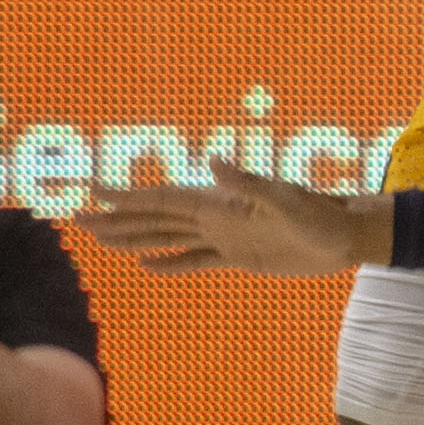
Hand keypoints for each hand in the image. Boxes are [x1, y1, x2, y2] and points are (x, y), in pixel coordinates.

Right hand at [81, 161, 369, 276]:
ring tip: (101, 240)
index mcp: (219, 200)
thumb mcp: (285, 201)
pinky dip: (169, 262)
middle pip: (155, 217)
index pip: (163, 198)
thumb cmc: (320, 216)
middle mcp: (216, 215)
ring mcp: (225, 236)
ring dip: (134, 238)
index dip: (127, 196)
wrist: (346, 236)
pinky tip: (147, 264)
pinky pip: (194, 260)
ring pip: (168, 237)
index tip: (93, 190)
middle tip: (77, 219)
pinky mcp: (238, 257)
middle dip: (117, 218)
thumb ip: (248, 183)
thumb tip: (213, 160)